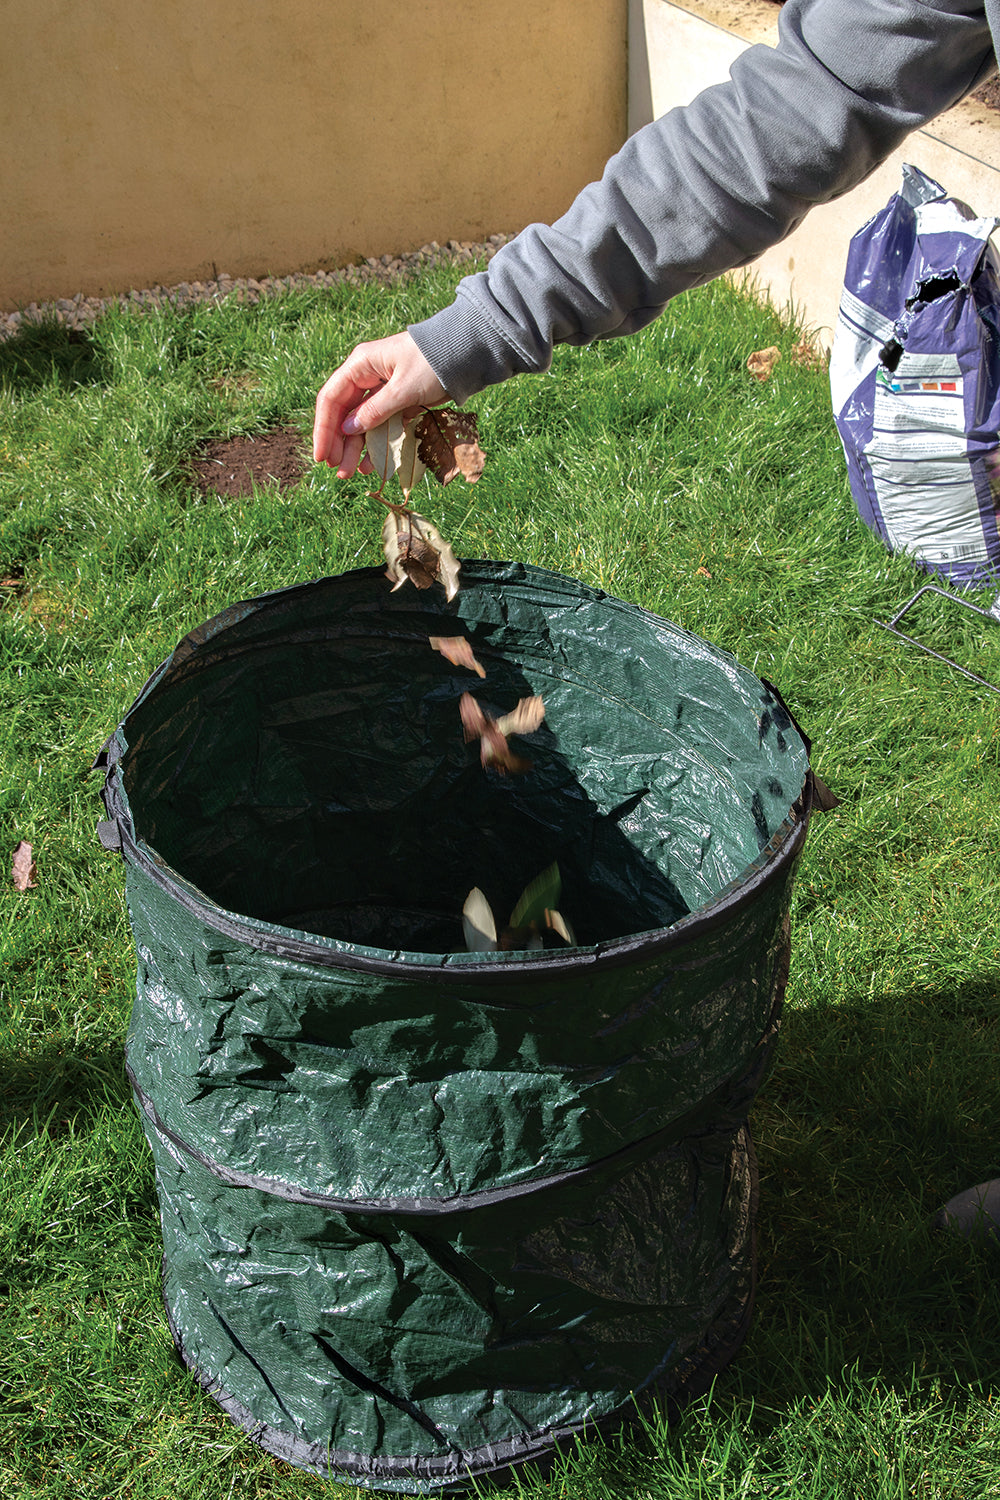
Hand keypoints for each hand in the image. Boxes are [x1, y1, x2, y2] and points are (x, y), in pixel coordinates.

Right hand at [313, 332, 446, 477]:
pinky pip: (381, 426)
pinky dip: (377, 444)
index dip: (323, 429)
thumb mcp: (403, 389)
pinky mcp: (398, 401)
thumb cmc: (434, 363)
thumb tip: (348, 430)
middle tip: (338, 470)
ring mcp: (382, 390)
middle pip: (344, 414)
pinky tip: (371, 464)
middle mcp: (367, 376)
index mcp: (361, 365)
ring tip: (350, 473)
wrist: (467, 354)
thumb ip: (376, 411)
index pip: (331, 399)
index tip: (322, 456)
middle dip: (339, 444)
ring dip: (356, 448)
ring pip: (361, 423)